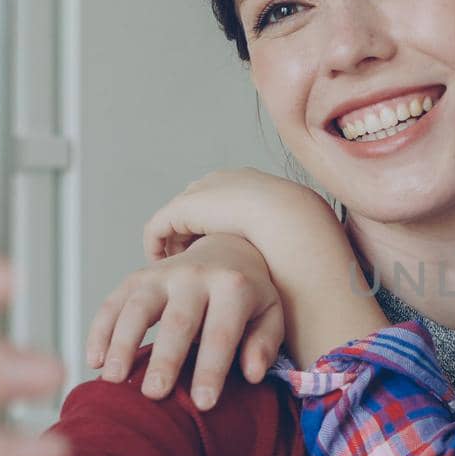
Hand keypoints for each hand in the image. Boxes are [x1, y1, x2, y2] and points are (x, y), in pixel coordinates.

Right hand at [87, 234, 283, 409]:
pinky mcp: (137, 277)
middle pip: (178, 322)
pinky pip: (113, 302)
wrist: (228, 247)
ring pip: (137, 308)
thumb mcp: (270, 314)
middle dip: (165, 359)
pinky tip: (95, 361)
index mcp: (234, 287)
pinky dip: (100, 331)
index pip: (222, 333)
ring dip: (122, 343)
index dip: (212, 369)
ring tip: (114, 379)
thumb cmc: (249, 294)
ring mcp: (163, 274)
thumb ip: (264, 343)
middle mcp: (196, 276)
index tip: (203, 404)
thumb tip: (252, 374)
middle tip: (154, 394)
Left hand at [142, 167, 339, 262]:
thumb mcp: (288, 232)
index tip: (216, 259)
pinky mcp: (182, 208)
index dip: (214, 233)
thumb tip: (279, 261)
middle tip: (190, 267)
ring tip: (174, 272)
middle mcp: (219, 183)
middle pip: (194, 209)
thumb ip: (277, 240)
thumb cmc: (297, 231)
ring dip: (172, 245)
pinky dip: (157, 248)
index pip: (221, 204)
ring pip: (175, 220)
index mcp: (247, 183)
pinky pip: (158, 229)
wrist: (286, 218)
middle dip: (190, 236)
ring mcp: (200, 193)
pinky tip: (163, 270)